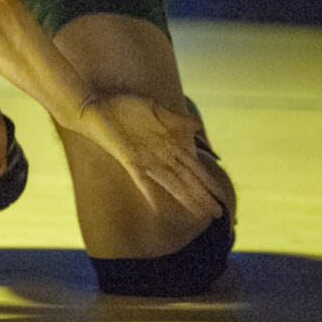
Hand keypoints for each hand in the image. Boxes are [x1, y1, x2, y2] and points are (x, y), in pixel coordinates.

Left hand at [78, 94, 225, 219]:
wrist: (99, 106)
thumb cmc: (127, 108)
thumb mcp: (157, 110)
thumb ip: (178, 120)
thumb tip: (200, 126)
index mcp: (169, 145)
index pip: (194, 168)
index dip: (208, 183)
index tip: (222, 198)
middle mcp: (160, 156)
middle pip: (186, 180)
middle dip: (202, 197)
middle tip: (218, 215)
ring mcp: (145, 160)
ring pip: (170, 184)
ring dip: (184, 199)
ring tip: (198, 215)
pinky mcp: (129, 159)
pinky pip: (141, 181)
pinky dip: (149, 193)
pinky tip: (156, 208)